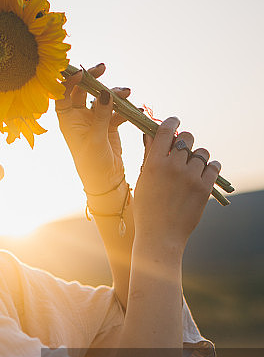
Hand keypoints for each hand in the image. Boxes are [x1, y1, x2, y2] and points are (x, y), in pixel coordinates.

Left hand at [55, 63, 130, 193]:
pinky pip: (117, 111)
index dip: (69, 82)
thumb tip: (104, 93)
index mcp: (68, 120)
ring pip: (102, 99)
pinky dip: (126, 108)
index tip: (82, 73)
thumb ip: (100, 116)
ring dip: (114, 94)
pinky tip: (135, 109)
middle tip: (102, 68)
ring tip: (127, 92)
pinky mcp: (109, 125)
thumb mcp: (95, 139)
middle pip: (82, 91)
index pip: (63, 95)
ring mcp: (94, 120)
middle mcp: (79, 117)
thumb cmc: (93, 163)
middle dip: (92, 79)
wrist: (106, 181)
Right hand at [133, 117, 220, 248]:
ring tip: (191, 167)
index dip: (171, 122)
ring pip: (202, 152)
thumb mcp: (143, 180)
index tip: (174, 121)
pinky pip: (214, 165)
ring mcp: (191, 177)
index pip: (166, 130)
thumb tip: (152, 133)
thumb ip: (149, 155)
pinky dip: (209, 167)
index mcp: (154, 163)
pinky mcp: (204, 187)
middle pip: (187, 137)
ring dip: (197, 156)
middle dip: (185, 141)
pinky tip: (202, 173)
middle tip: (182, 150)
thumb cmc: (147, 208)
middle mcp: (173, 167)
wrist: (160, 235)